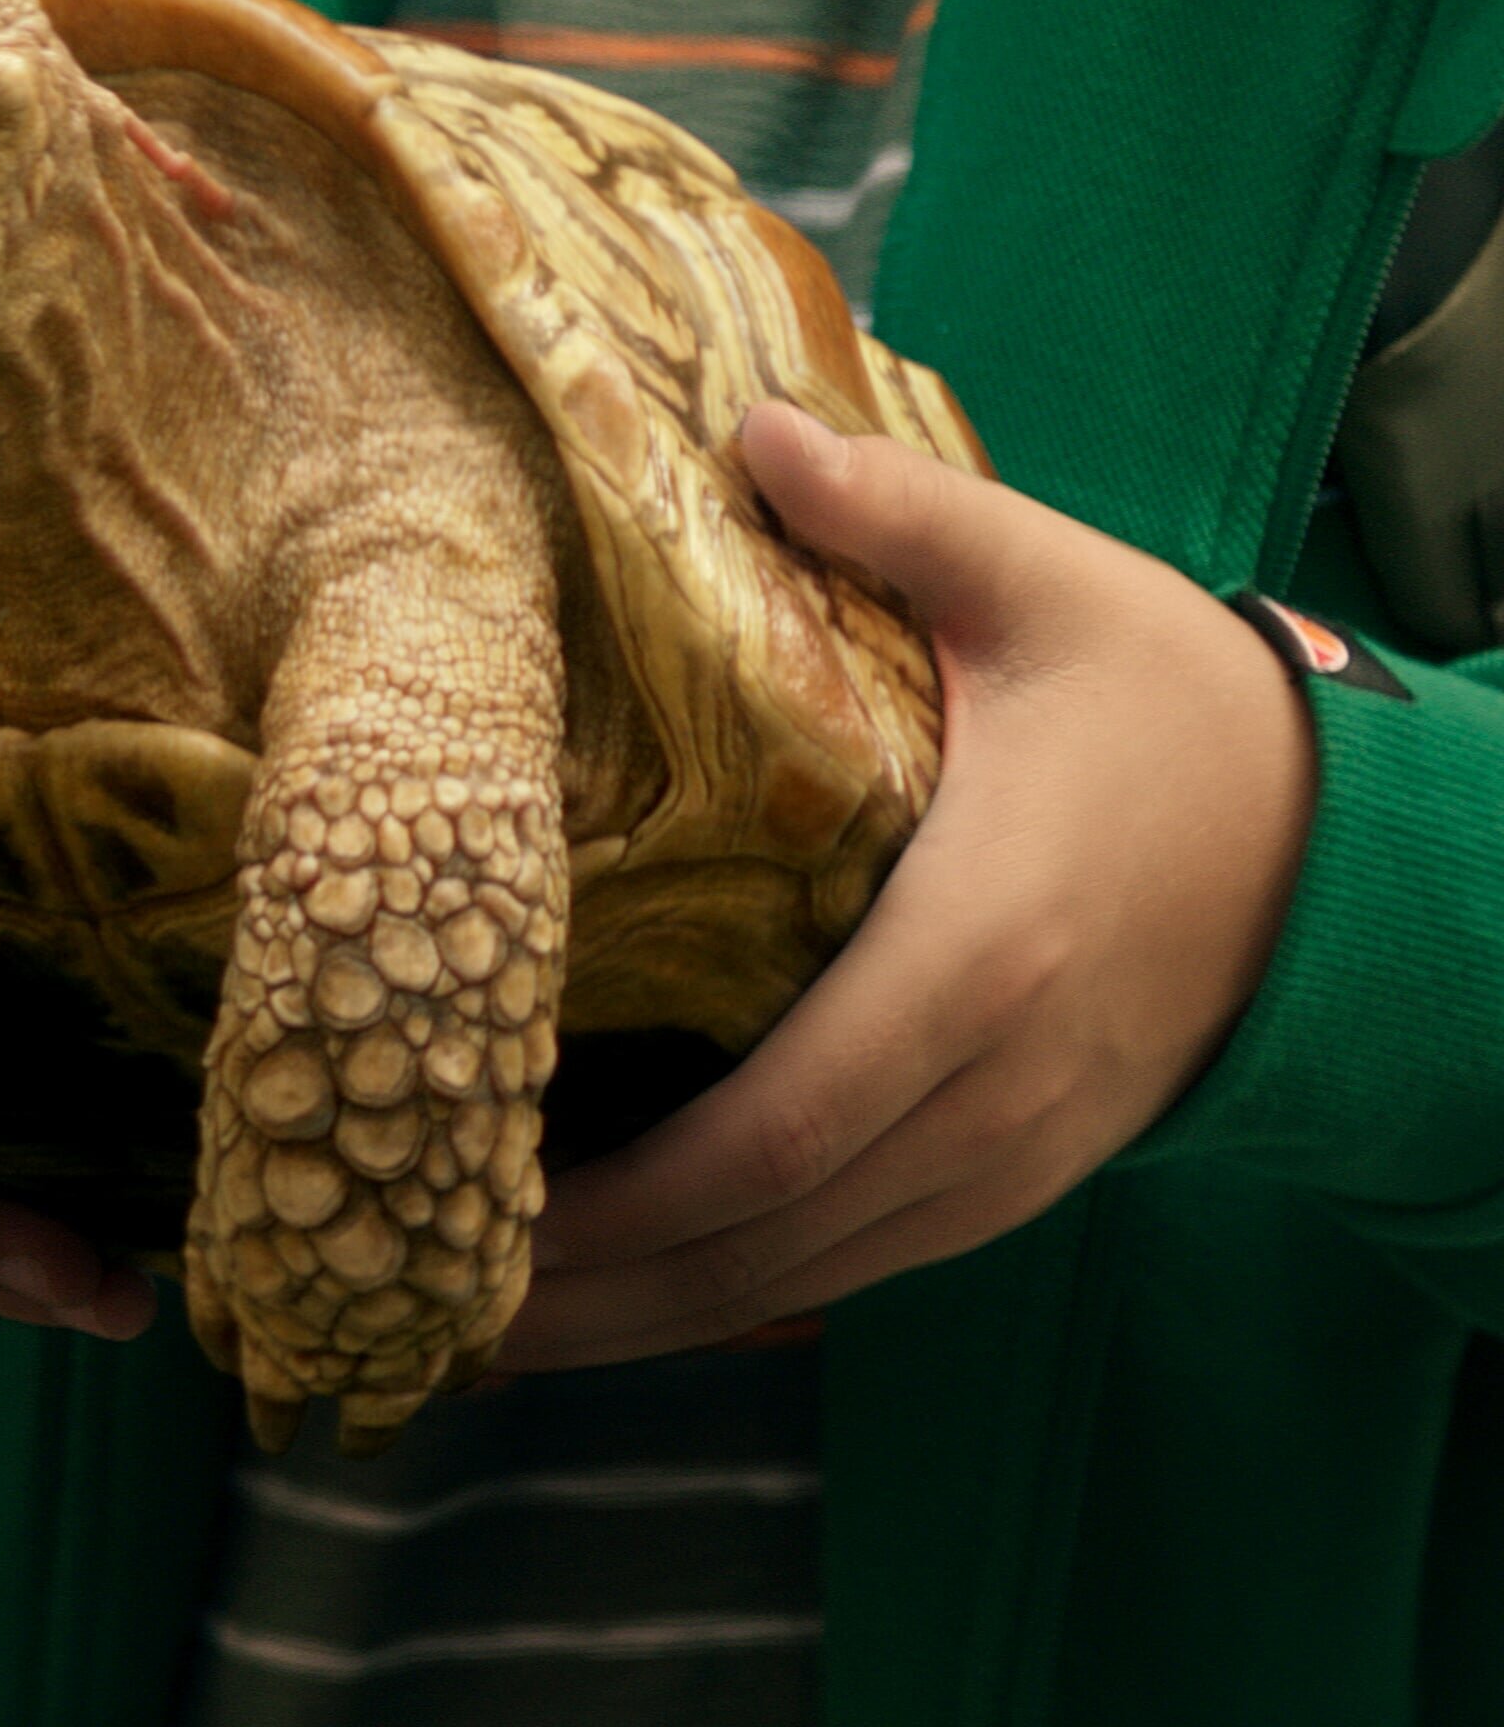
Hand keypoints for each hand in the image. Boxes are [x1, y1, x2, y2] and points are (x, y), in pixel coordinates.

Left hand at [497, 402, 1316, 1370]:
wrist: (1340, 839)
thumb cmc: (1169, 701)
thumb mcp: (1045, 581)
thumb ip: (894, 514)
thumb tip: (744, 424)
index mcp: (978, 950)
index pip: (782, 1125)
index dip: (630, 1198)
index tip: (483, 1207)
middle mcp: (991, 1087)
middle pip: (766, 1242)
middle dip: (592, 1291)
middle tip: (413, 1302)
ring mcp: (1010, 1154)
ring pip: (802, 1283)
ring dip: (640, 1321)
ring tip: (469, 1329)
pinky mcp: (1013, 1178)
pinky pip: (853, 1270)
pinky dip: (728, 1304)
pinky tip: (614, 1302)